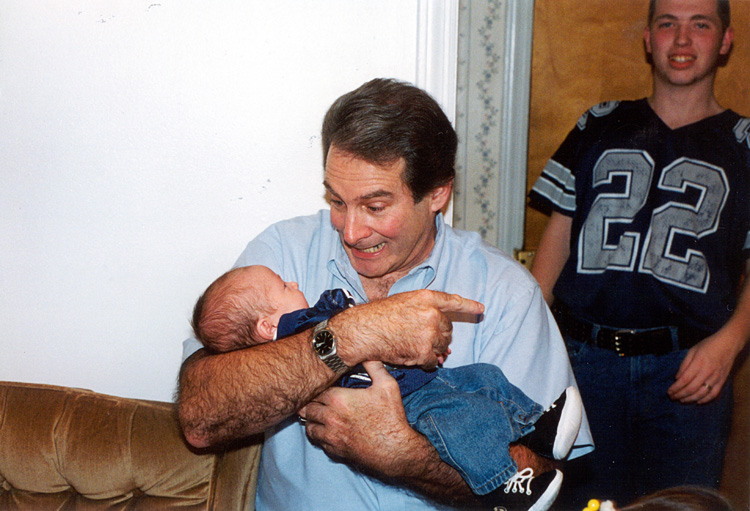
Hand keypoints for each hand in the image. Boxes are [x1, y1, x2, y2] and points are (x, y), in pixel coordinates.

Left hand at [298, 361, 422, 477]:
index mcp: (338, 399)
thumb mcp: (387, 385)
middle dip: (310, 404)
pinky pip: (318, 442)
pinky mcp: (335, 451)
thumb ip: (374, 366)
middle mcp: (329, 418)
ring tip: (317, 416)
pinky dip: (319, 436)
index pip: (315, 390)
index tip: (319, 386)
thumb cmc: (392, 418)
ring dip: (311, 420)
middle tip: (314, 400)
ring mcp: (331, 436)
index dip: (316, 387)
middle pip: (307, 409)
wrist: (396, 450)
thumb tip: (367, 353)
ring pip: (309, 427)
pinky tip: (326, 431)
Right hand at [332, 290, 483, 369]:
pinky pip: (432, 361)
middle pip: (448, 330)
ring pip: (441, 347)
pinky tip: (413, 358)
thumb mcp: (403, 302)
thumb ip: (424, 311)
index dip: (468, 306)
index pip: (453, 301)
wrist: (364, 331)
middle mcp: (431, 314)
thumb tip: (441, 332)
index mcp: (426, 298)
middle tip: (423, 339)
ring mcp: (429, 334)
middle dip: (439, 337)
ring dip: (432, 351)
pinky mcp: (423, 351)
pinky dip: (425, 363)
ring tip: (415, 348)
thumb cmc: (378, 316)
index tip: (481, 309)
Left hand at [668, 331, 739, 403]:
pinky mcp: (722, 381)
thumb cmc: (708, 345)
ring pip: (702, 393)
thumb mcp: (692, 351)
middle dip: (680, 395)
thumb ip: (684, 365)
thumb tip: (677, 378)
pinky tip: (697, 401)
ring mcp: (716, 377)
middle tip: (672, 397)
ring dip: (690, 399)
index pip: (684, 380)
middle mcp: (707, 372)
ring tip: (681, 400)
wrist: (728, 344)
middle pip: (692, 388)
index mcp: (698, 363)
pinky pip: (714, 394)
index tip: (669, 392)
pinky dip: (705, 399)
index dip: (675, 388)